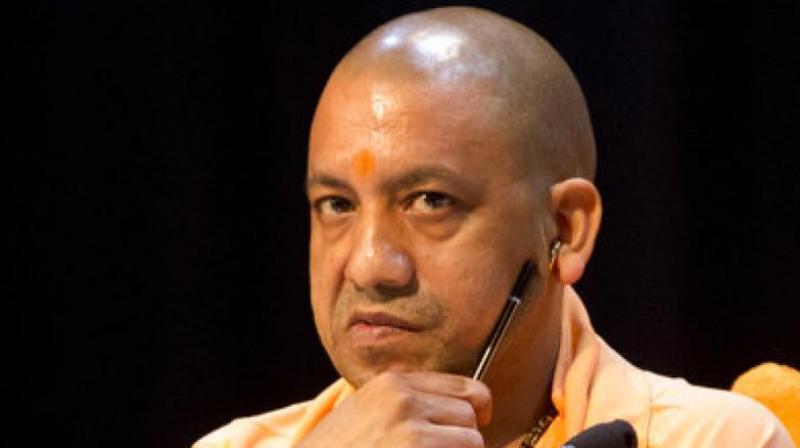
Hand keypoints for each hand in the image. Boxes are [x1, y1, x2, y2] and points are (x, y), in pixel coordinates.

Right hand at [297, 371, 491, 447]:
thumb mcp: (364, 411)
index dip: (478, 406)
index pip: (463, 385)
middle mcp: (403, 401)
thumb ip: (405, 403)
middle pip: (470, 415)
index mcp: (392, 384)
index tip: (479, 421)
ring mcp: (410, 432)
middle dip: (466, 439)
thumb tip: (460, 409)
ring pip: (472, 442)